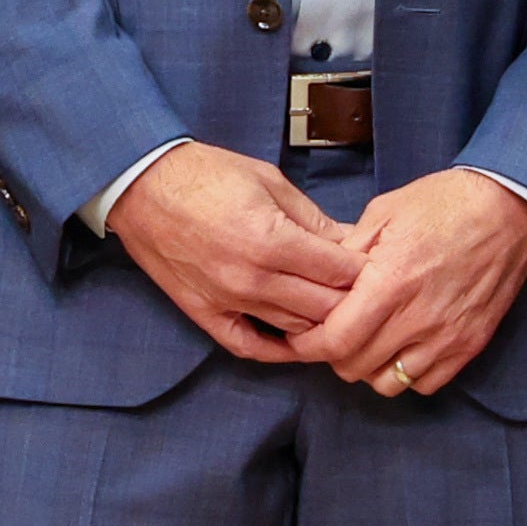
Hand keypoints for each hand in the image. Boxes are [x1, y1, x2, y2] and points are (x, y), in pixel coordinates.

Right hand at [109, 143, 363, 363]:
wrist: (144, 186)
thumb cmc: (207, 176)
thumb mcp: (271, 183)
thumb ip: (313, 220)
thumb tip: (352, 243)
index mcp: (272, 240)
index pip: (340, 272)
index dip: (368, 271)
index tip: (383, 267)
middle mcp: (252, 278)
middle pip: (325, 308)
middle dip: (356, 301)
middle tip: (372, 293)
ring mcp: (228, 300)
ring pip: (296, 331)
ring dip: (323, 324)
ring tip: (343, 313)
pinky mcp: (206, 313)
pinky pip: (251, 346)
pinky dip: (280, 350)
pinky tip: (300, 343)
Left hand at [284, 167, 526, 398]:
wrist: (507, 208)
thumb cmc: (443, 204)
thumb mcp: (382, 213)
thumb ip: (346, 253)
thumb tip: (319, 283)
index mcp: (390, 282)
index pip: (335, 341)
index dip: (308, 346)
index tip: (299, 338)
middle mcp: (418, 317)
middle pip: (355, 367)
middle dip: (334, 355)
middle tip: (333, 334)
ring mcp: (447, 336)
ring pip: (389, 383)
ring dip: (370, 367)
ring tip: (369, 343)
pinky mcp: (470, 344)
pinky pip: (426, 384)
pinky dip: (408, 374)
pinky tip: (403, 348)